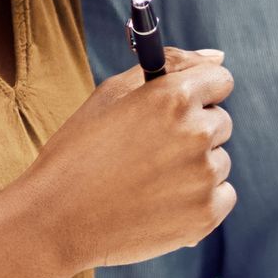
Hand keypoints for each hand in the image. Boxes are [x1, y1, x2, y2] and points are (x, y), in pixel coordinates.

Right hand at [18, 48, 235, 277]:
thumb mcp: (112, 94)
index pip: (220, 80)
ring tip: (148, 182)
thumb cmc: (79, 151)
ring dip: (195, 168)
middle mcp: (196, 132)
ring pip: (219, 161)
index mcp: (174, 96)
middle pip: (221, 122)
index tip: (179, 109)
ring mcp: (204, 176)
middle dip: (194, 131)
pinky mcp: (206, 214)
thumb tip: (219, 57)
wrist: (54, 220)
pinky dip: (200, 201)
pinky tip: (161, 205)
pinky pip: (222, 196)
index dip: (198, 93)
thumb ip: (170, 66)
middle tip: (150, 152)